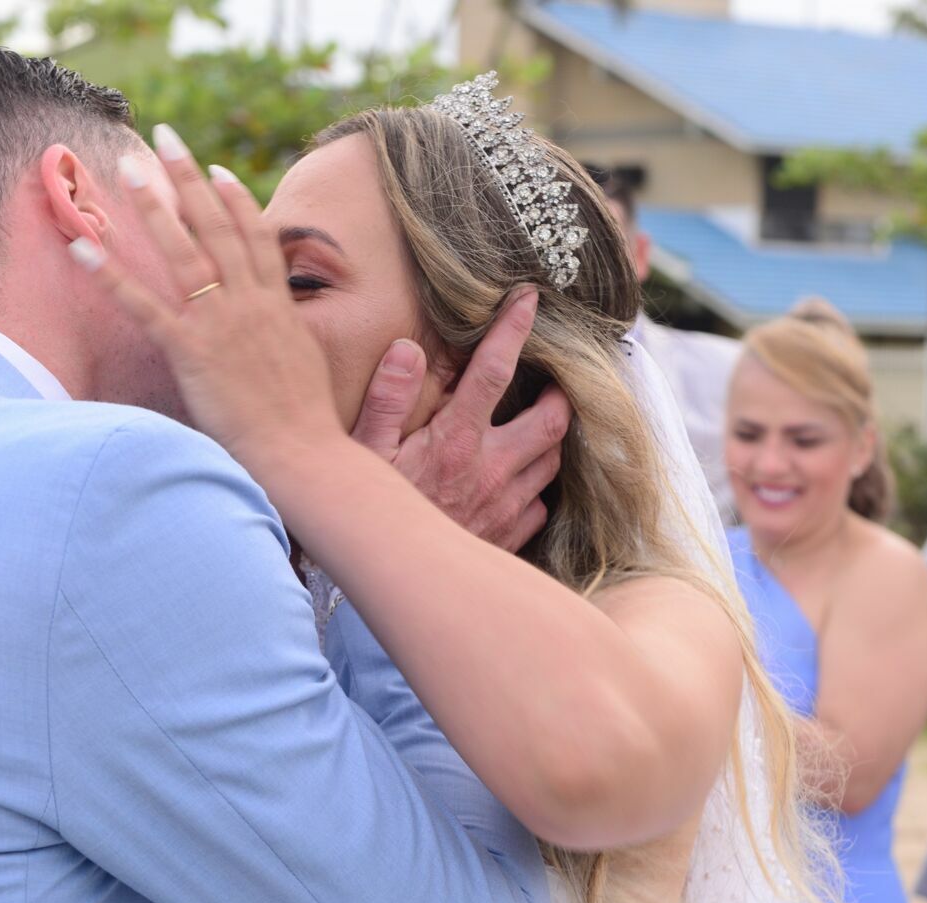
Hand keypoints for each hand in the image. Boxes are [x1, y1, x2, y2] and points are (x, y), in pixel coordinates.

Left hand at [71, 127, 345, 460]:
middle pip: (215, 225)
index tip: (216, 168)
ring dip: (151, 206)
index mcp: (277, 304)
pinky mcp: (191, 351)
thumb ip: (285, 332)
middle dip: (187, 177)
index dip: (234, 198)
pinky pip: (143, 304)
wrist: (303, 453)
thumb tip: (279, 325)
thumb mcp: (305, 361)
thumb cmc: (305, 421)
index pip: (256, 236)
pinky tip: (82, 246)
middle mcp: (248, 302)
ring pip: (181, 251)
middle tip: (165, 138)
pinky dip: (110, 273)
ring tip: (126, 169)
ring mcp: (218, 323)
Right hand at [350, 292, 568, 552]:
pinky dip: (539, 487)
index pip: (494, 371)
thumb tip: (408, 349)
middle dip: (562, 393)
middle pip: (553, 420)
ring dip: (554, 437)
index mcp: (457, 439)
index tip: (529, 300)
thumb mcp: (364, 453)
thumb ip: (386, 399)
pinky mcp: (510, 535)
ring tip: (544, 422)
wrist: (396, 578)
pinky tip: (523, 480)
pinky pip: (541, 505)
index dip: (514, 329)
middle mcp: (492, 468)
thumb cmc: (373, 515)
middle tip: (556, 377)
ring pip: (553, 460)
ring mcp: (507, 504)